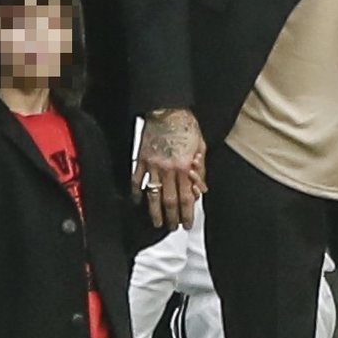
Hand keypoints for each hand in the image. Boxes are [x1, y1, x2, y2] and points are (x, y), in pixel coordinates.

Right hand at [134, 109, 205, 230]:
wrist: (167, 110)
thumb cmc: (185, 126)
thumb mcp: (201, 147)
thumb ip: (201, 169)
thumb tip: (200, 189)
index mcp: (186, 167)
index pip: (188, 198)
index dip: (188, 214)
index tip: (187, 224)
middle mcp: (170, 169)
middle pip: (170, 201)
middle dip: (172, 217)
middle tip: (173, 227)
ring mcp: (154, 166)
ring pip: (153, 195)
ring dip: (155, 212)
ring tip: (157, 222)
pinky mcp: (142, 159)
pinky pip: (136, 180)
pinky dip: (136, 192)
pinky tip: (137, 202)